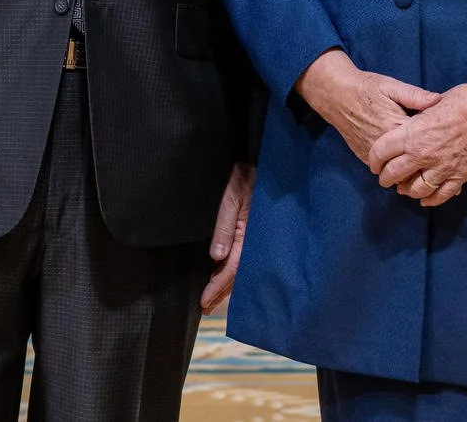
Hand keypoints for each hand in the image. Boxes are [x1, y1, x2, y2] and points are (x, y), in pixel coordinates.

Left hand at [201, 162, 254, 314]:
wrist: (262, 159)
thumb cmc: (245, 176)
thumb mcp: (231, 198)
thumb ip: (225, 227)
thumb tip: (217, 258)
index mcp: (250, 234)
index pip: (232, 269)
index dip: (217, 287)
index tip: (204, 302)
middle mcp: (255, 239)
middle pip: (238, 274)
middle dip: (222, 291)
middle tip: (205, 307)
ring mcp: (256, 236)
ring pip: (242, 266)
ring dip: (227, 282)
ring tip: (213, 297)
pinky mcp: (254, 229)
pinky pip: (245, 255)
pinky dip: (233, 267)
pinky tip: (224, 271)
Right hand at [295, 49, 439, 165]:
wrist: (336, 95)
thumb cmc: (366, 87)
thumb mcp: (391, 86)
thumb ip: (415, 96)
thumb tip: (439, 100)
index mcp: (396, 126)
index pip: (422, 144)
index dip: (437, 146)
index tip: (450, 148)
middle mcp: (385, 144)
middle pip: (412, 164)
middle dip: (428, 167)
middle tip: (445, 170)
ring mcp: (373, 153)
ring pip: (397, 173)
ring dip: (412, 175)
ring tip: (428, 173)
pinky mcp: (365, 157)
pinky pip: (384, 171)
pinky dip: (396, 173)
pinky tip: (407, 171)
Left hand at [367, 84, 466, 206]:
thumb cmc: (458, 102)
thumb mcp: (429, 103)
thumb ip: (414, 118)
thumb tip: (406, 124)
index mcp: (411, 134)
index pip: (381, 152)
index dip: (374, 159)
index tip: (374, 163)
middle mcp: (422, 154)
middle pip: (394, 174)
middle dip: (386, 178)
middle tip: (384, 178)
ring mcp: (441, 168)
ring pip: (416, 189)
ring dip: (406, 190)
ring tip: (403, 189)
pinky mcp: (458, 176)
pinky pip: (440, 195)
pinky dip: (430, 199)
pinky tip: (425, 199)